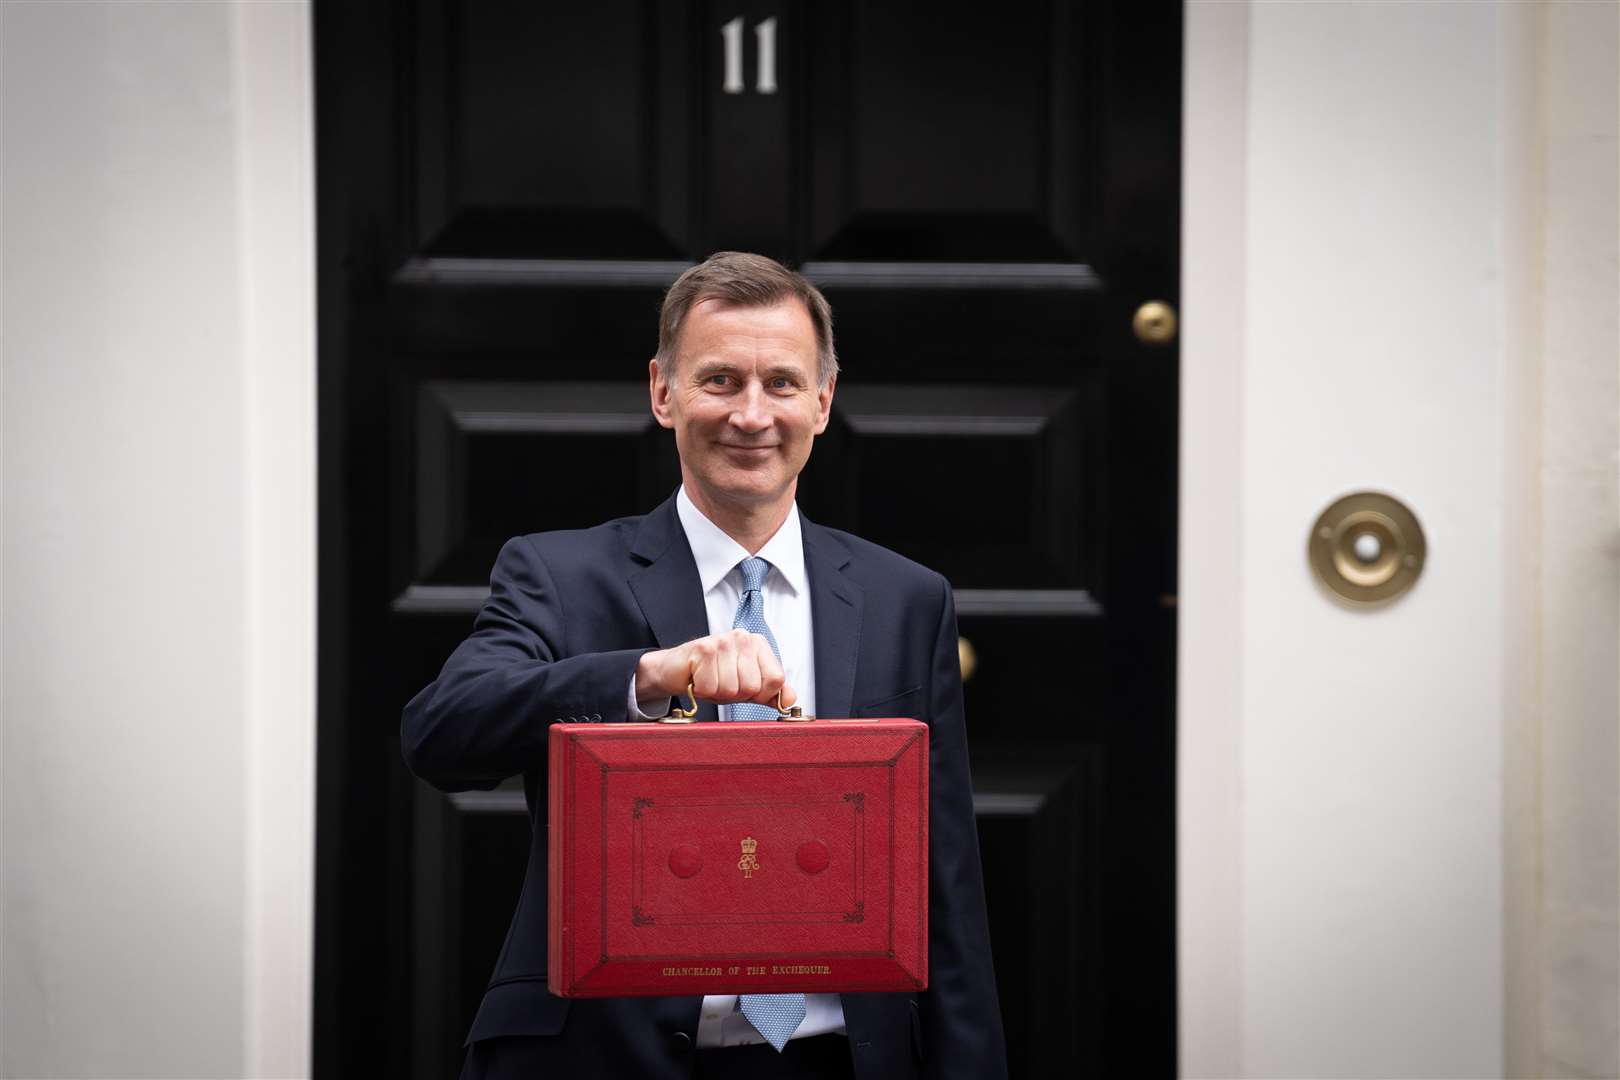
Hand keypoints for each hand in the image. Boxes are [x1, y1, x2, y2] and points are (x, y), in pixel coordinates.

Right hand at [636, 630, 796, 708]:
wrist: (674, 670)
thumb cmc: (711, 677)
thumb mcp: (745, 687)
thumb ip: (770, 693)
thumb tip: (791, 699)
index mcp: (758, 644)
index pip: (776, 680)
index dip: (759, 694)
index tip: (743, 687)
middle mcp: (743, 637)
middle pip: (752, 687)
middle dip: (735, 695)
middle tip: (720, 683)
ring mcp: (723, 641)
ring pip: (731, 690)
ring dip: (717, 693)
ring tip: (708, 680)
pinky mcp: (703, 649)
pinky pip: (711, 688)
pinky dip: (701, 691)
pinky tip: (697, 678)